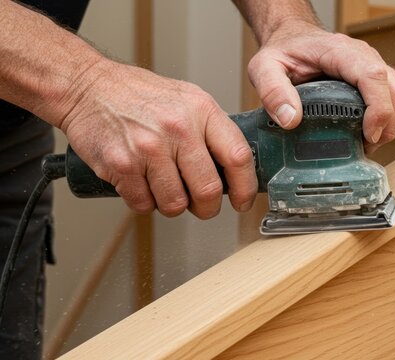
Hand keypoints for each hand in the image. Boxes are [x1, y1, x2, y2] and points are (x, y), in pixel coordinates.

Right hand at [59, 59, 256, 217]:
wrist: (87, 86)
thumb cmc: (139, 96)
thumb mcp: (187, 100)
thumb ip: (212, 131)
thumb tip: (236, 170)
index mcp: (202, 110)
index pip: (238, 156)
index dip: (245, 187)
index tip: (242, 201)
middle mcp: (178, 128)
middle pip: (209, 190)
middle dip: (207, 208)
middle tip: (201, 205)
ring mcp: (149, 147)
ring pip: (176, 204)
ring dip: (172, 205)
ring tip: (164, 186)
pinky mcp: (122, 165)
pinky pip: (143, 204)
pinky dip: (143, 201)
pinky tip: (140, 182)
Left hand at [247, 20, 394, 153]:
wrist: (291, 38)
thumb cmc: (283, 50)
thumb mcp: (264, 67)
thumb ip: (272, 91)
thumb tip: (290, 119)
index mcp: (340, 52)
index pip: (373, 75)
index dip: (379, 108)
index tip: (369, 134)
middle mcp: (364, 56)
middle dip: (387, 125)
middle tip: (365, 147)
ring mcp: (373, 65)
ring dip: (390, 125)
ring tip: (366, 144)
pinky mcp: (375, 78)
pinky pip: (393, 97)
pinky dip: (387, 120)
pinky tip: (367, 134)